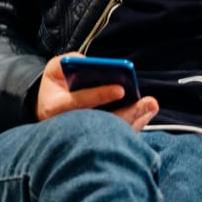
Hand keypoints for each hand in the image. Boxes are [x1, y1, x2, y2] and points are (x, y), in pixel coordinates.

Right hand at [34, 54, 158, 129]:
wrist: (49, 107)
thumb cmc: (55, 85)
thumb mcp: (55, 69)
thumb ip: (68, 62)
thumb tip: (88, 62)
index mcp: (54, 107)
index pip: (78, 102)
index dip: (99, 95)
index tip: (121, 89)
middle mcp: (68, 126)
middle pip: (101, 123)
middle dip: (128, 112)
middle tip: (149, 102)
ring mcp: (82, 135)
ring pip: (112, 132)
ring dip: (135, 119)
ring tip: (151, 105)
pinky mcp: (95, 139)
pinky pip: (117, 135)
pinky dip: (134, 123)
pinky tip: (147, 112)